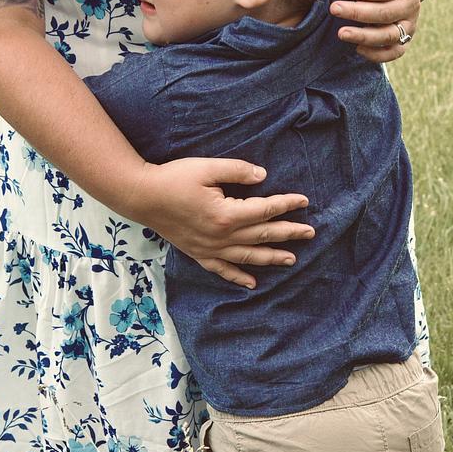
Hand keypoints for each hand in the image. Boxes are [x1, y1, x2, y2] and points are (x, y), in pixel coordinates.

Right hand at [129, 157, 314, 288]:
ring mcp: (210, 249)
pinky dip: (238, 277)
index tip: (304, 201)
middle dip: (289, 234)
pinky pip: (223, 270)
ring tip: (291, 259)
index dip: (286, 204)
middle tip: (310, 233)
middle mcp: (221, 237)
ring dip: (271, 257)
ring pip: (248, 256)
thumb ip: (238, 171)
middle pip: (262, 236)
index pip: (265, 210)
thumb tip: (263, 176)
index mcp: (227, 214)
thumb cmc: (174, 178)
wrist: (142, 196)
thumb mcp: (207, 168)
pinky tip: (252, 283)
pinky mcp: (198, 254)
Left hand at [331, 0, 423, 61]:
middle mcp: (413, 4)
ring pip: (389, 35)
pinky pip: (394, 52)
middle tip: (334, 9)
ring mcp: (410, 23)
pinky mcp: (405, 38)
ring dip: (364, 36)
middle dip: (358, 12)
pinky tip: (357, 48)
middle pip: (385, 13)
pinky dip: (377, 55)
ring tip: (341, 33)